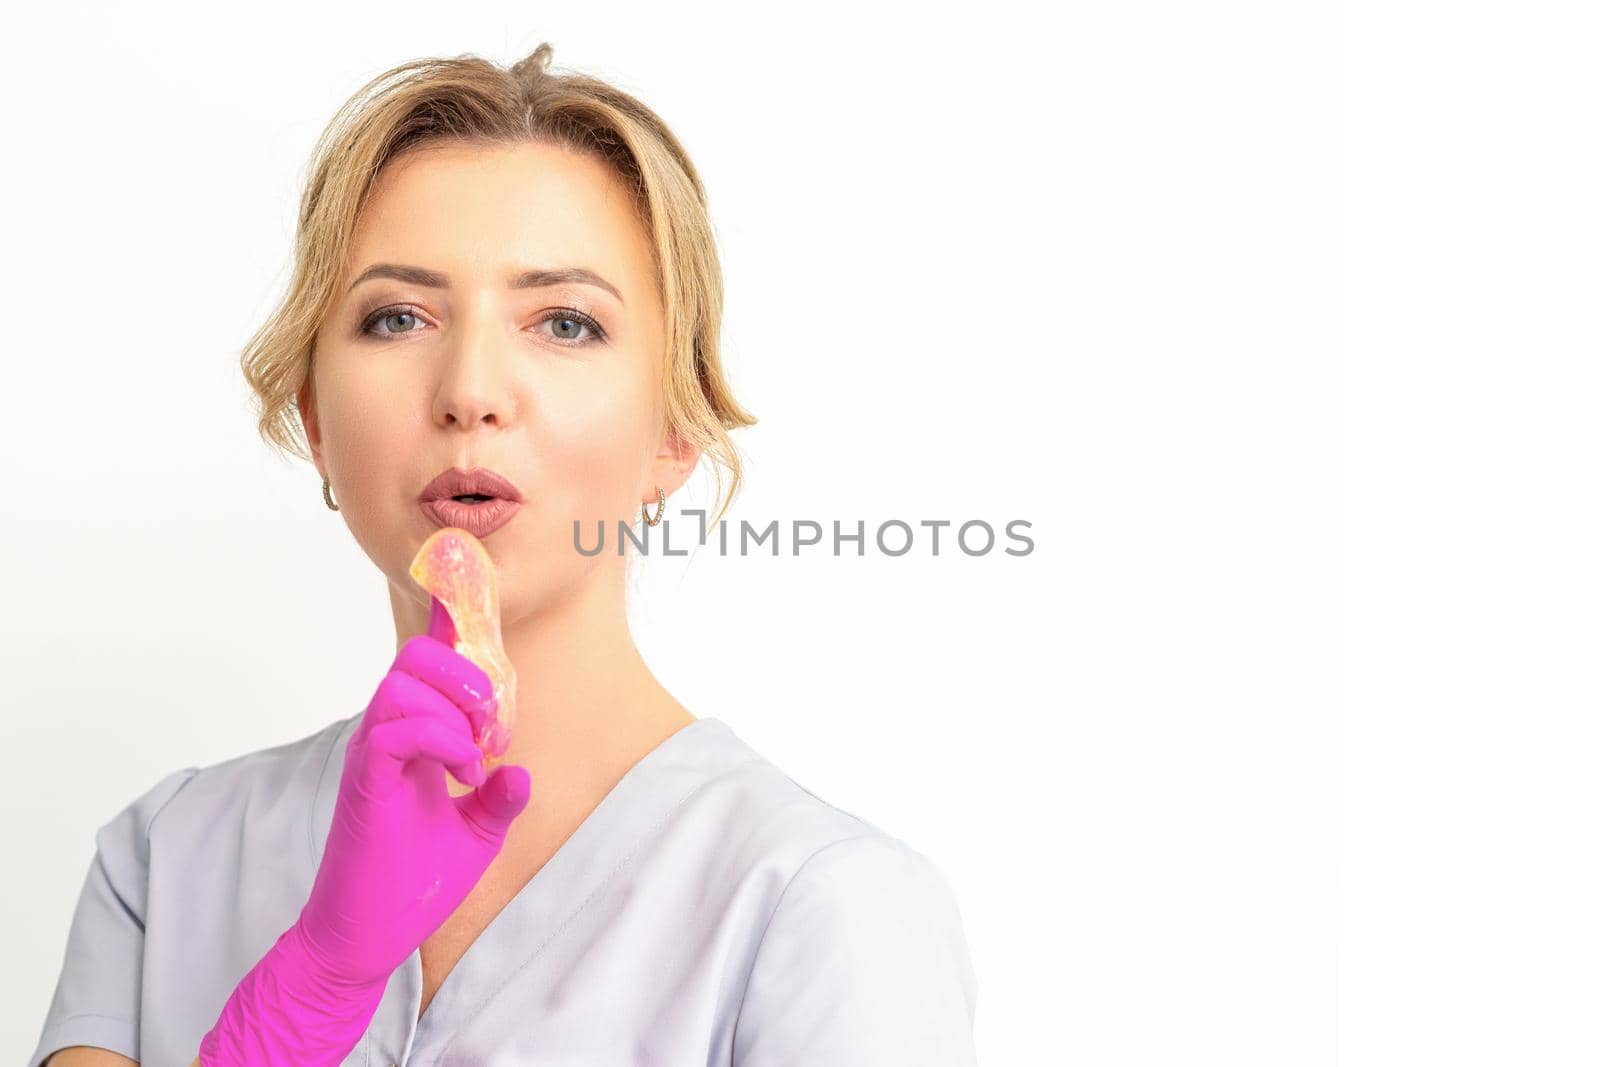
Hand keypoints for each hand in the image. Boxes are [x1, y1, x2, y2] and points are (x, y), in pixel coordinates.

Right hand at [198, 598, 531, 1064]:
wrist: (365, 936)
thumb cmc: (410, 884)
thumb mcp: (475, 836)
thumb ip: (498, 800)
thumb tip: (523, 774)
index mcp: (411, 736)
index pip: (427, 666)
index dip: (449, 624)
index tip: (465, 586)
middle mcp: (386, 734)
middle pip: (416, 654)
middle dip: (467, 673)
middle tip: (494, 726)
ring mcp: (371, 753)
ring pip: (402, 681)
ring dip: (455, 706)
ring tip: (476, 755)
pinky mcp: (364, 780)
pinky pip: (394, 727)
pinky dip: (439, 739)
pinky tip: (461, 773)